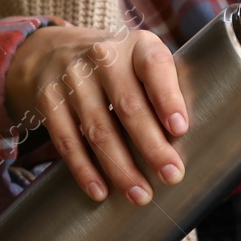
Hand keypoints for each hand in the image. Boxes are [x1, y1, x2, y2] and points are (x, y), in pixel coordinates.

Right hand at [5, 26, 186, 204]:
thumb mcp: (142, 61)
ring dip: (120, 168)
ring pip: (98, 129)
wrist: (54, 51)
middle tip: (171, 175)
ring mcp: (72, 78)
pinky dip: (84, 170)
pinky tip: (100, 191)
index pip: (154, 66)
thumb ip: (165, 90)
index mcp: (136, 45)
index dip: (168, 97)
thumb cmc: (118, 67)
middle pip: (128, 106)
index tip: (180, 129)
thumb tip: (191, 145)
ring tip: (140, 195)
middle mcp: (103, 56)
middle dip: (152, 146)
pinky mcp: (49, 101)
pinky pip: (67, 140)